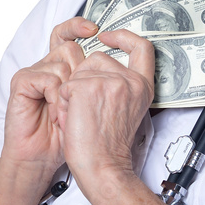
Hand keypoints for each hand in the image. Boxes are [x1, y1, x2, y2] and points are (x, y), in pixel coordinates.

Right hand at [0, 17, 98, 181]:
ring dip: (70, 93)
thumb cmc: (69, 135)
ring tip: (67, 115)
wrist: (43, 158)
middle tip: (80, 104)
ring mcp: (33, 72)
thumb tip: (117, 60)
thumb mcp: (92, 105)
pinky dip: (55, 98)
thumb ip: (98, 80)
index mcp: (62, 68)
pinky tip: (54, 114)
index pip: (68, 34)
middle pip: (71, 48)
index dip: (78, 25)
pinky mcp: (22, 82)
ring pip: (62, 63)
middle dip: (82, 75)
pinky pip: (47, 77)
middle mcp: (47, 66)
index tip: (95, 29)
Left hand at [55, 29, 154, 194]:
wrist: (103, 168)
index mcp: (142, 86)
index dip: (124, 36)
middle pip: (97, 57)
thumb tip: (102, 66)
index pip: (141, 47)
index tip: (108, 36)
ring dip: (72, 92)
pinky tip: (72, 120)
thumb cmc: (109, 147)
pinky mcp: (86, 86)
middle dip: (84, 78)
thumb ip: (122, 86)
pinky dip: (62, 104)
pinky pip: (65, 85)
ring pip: (78, 70)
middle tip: (88, 109)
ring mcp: (109, 81)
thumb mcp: (127, 110)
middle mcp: (129, 80)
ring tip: (81, 117)